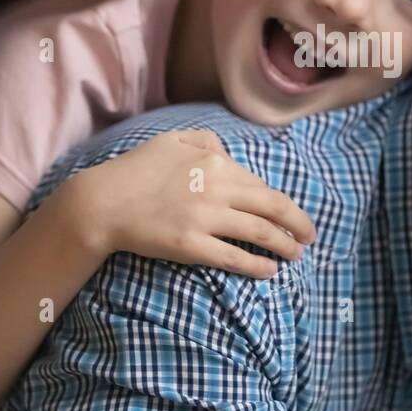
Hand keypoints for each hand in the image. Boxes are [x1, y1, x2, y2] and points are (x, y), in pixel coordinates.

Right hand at [52, 130, 315, 277]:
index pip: (260, 184)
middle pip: (272, 206)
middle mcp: (216, 187)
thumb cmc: (135, 171)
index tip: (294, 215)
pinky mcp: (191, 245)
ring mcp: (204, 217)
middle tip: (310, 236)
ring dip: (285, 245)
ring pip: (259, 232)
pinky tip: (270, 271)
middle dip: (298, 223)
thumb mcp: (170, 140)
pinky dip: (258, 265)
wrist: (102, 202)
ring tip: (296, 255)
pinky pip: (234, 257)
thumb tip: (227, 152)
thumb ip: (203, 139)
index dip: (282, 202)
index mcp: (214, 160)